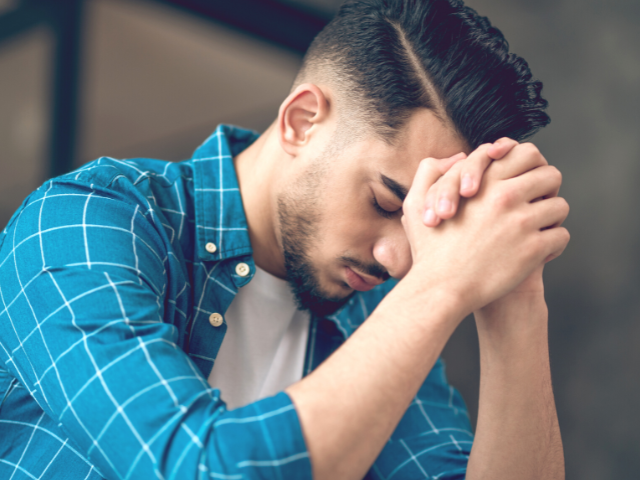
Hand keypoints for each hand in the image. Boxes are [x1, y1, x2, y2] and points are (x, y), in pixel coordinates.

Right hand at [401, 142, 569, 314]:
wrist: (441, 288)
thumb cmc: (429, 250)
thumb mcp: (416, 204)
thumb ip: (429, 172)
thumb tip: (458, 157)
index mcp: (482, 183)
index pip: (527, 154)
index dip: (531, 166)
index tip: (526, 181)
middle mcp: (504, 197)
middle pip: (551, 175)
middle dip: (547, 189)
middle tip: (537, 204)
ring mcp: (521, 223)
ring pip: (560, 206)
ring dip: (551, 218)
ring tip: (537, 230)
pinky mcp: (533, 249)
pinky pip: (561, 236)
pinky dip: (553, 244)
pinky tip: (537, 253)